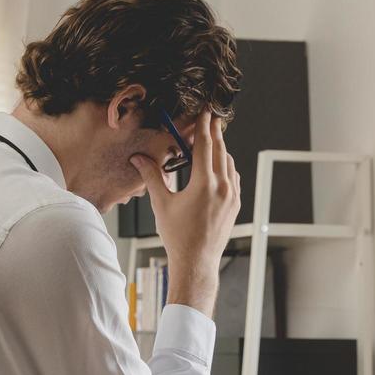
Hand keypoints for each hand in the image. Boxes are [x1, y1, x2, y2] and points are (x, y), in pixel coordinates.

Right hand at [129, 110, 241, 316]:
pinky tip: (220, 166)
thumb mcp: (162, 204)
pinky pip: (234, 178)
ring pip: (229, 163)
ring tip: (214, 140)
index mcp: (203, 184)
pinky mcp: (235, 205)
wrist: (196, 262)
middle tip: (212, 118)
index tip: (206, 113)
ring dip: (222, 149)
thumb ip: (152, 177)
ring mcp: (232, 196)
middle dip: (215, 133)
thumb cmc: (177, 236)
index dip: (204, 127)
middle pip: (220, 150)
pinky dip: (227, 167)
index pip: (205, 146)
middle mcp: (222, 187)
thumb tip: (138, 159)